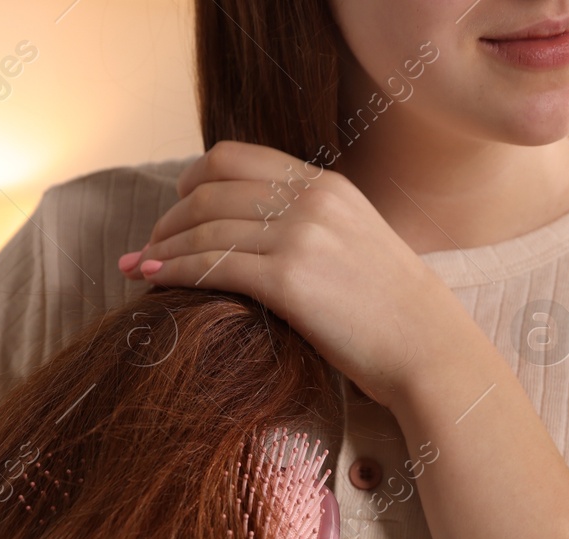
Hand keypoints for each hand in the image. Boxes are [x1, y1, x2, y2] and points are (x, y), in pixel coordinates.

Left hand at [116, 140, 458, 406]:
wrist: (427, 349)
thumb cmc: (393, 314)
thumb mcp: (356, 245)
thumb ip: (313, 228)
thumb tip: (260, 238)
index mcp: (325, 185)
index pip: (235, 158)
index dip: (192, 179)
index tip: (175, 206)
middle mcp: (310, 200)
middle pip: (210, 189)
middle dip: (168, 217)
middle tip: (150, 246)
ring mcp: (300, 236)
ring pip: (205, 227)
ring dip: (163, 246)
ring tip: (141, 268)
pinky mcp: (289, 279)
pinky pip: (213, 265)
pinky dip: (175, 271)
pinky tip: (156, 282)